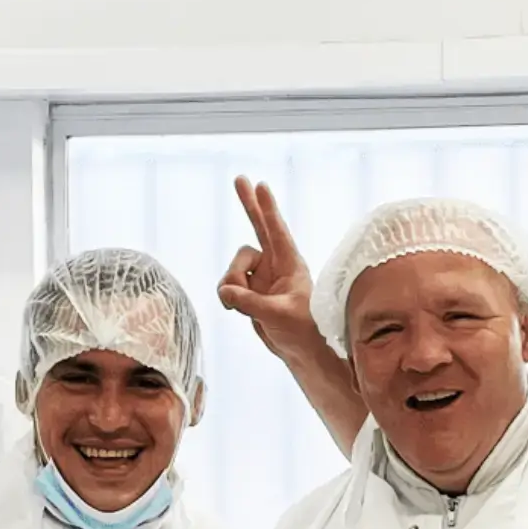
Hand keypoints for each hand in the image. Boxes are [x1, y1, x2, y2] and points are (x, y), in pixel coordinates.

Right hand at [217, 177, 320, 361]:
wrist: (301, 350)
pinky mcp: (250, 290)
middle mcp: (275, 265)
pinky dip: (226, 294)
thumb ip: (250, 302)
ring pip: (234, 265)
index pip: (276, 231)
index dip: (268, 209)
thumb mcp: (277, 315)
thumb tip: (225, 290)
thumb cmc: (303, 330)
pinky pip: (228, 283)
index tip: (261, 185)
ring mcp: (261, 276)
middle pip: (258, 227)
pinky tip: (233, 307)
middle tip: (240, 178)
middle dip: (249, 204)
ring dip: (231, 281)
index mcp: (290, 264)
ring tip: (238, 304)